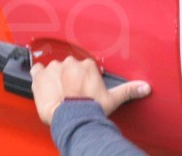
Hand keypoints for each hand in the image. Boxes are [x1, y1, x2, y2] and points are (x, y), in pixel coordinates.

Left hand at [31, 55, 150, 125]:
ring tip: (57, 89)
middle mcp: (70, 63)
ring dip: (54, 76)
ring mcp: (54, 69)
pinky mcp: (40, 77)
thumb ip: (129, 90)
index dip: (83, 77)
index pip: (84, 66)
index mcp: (87, 65)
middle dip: (69, 76)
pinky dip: (37, 74)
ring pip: (53, 68)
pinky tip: (40, 80)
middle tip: (71, 91)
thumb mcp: (113, 99)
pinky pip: (36, 70)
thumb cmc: (91, 108)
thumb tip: (145, 88)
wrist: (72, 118)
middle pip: (68, 66)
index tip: (84, 86)